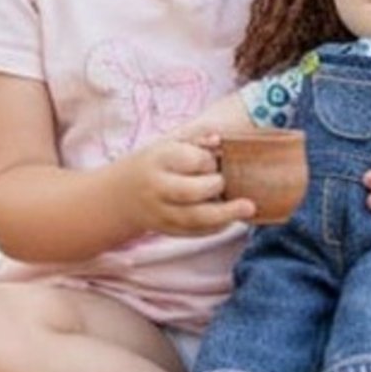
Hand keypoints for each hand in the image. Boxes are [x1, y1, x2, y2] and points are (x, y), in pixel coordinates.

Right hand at [128, 131, 253, 238]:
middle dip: (215, 187)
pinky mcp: (168, 230)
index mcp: (159, 160)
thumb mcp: (168, 144)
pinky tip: (230, 219)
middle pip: (191, 192)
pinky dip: (216, 227)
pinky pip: (196, 232)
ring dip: (225, 214)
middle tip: (224, 181)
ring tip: (249, 208)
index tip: (213, 160)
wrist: (121, 195)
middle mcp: (158, 188)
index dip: (208, 161)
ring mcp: (162, 212)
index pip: (191, 160)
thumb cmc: (155, 164)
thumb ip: (195, 139)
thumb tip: (219, 140)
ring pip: (195, 218)